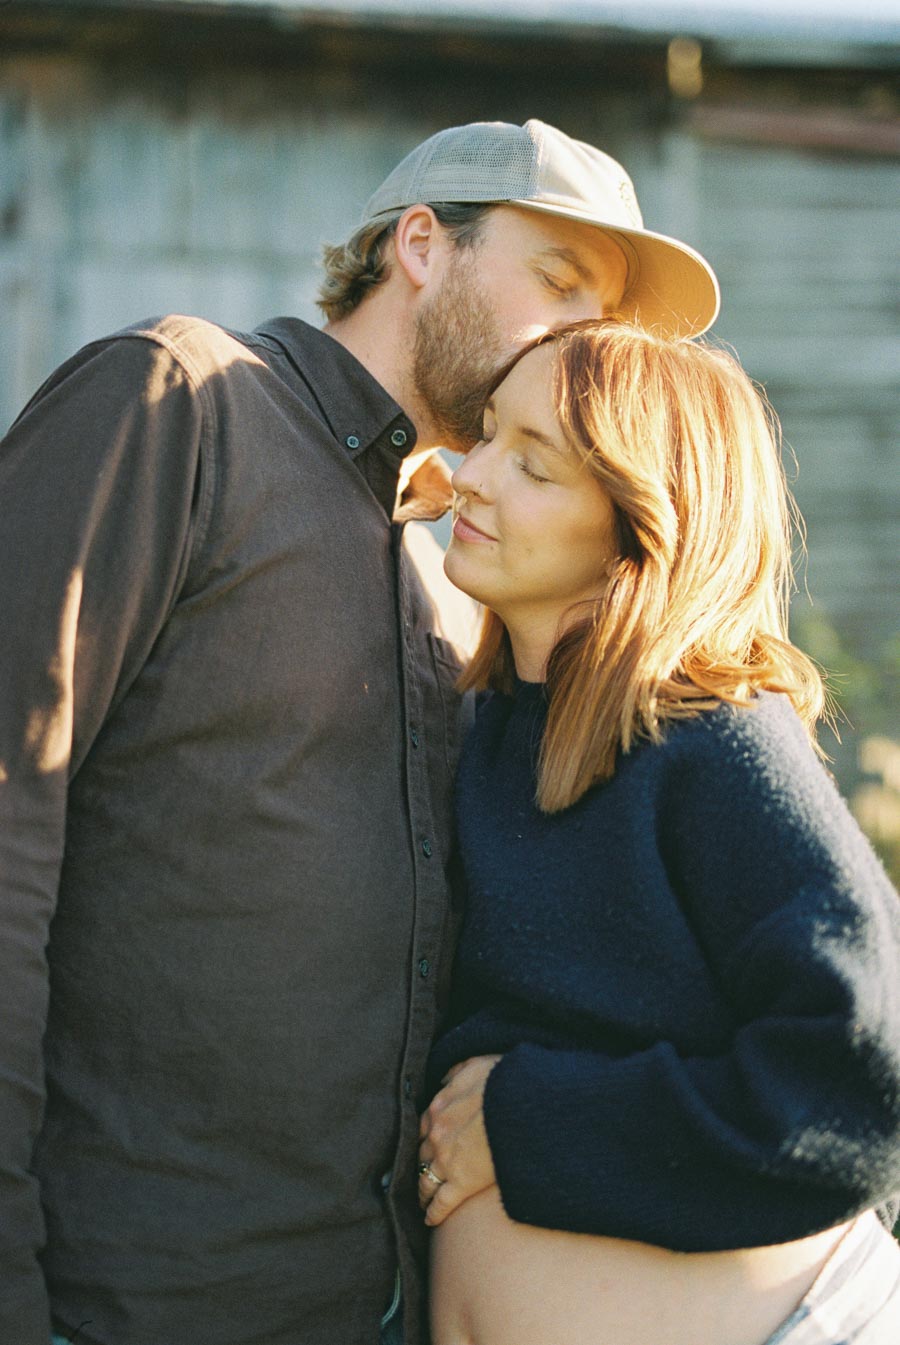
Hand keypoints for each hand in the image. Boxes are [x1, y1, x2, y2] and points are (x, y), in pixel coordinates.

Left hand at [417, 1054, 500, 1225]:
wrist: (521, 1103)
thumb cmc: (503, 1081)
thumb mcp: (476, 1065)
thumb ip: (456, 1072)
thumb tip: (444, 1078)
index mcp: (437, 1108)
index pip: (422, 1128)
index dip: (425, 1139)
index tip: (426, 1147)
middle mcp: (435, 1136)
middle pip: (420, 1155)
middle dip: (420, 1165)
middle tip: (422, 1174)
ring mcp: (446, 1161)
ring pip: (425, 1181)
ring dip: (422, 1192)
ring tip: (423, 1200)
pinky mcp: (462, 1183)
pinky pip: (441, 1203)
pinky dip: (433, 1213)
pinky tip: (430, 1220)